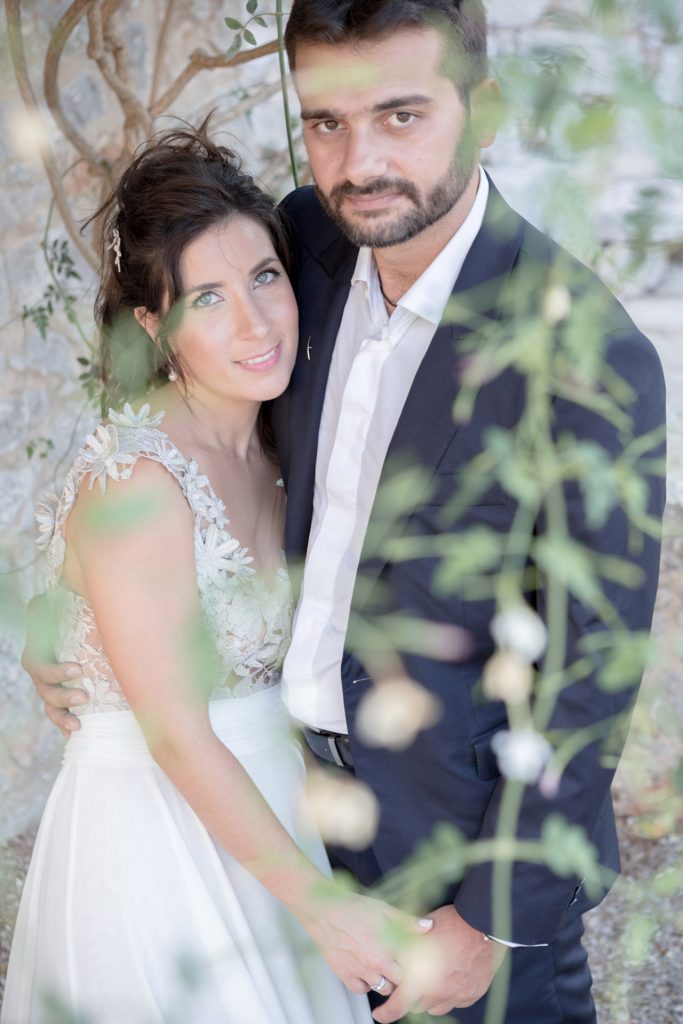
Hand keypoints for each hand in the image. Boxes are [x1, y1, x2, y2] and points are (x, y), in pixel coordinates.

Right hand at [22, 594, 85, 737]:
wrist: (75, 631)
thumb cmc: (65, 617)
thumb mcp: (53, 606)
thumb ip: (45, 605)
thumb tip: (39, 602)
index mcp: (36, 657)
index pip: (40, 668)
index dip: (56, 672)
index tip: (78, 669)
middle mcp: (41, 678)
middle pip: (47, 693)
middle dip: (64, 697)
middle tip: (84, 697)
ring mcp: (51, 691)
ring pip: (51, 709)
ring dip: (63, 719)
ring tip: (78, 725)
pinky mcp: (64, 701)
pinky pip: (61, 717)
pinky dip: (66, 727)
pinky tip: (76, 735)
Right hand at [301, 892, 432, 996]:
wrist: (323, 911)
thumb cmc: (352, 907)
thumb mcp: (383, 909)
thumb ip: (407, 921)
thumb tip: (428, 927)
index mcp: (389, 947)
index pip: (413, 968)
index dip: (417, 966)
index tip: (417, 960)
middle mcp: (376, 964)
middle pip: (400, 982)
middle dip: (404, 976)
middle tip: (402, 964)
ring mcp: (360, 972)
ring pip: (382, 988)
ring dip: (386, 980)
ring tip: (385, 967)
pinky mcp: (344, 975)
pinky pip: (361, 989)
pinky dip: (366, 983)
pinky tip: (367, 970)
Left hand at [372, 905, 506, 1021]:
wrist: (483, 923)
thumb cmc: (451, 923)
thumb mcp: (419, 933)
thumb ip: (405, 950)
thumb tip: (395, 956)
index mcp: (422, 977)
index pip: (398, 1005)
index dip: (386, 1012)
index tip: (380, 1014)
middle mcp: (438, 992)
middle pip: (417, 1005)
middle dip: (410, 996)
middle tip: (408, 984)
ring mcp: (457, 995)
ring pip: (436, 1006)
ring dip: (429, 997)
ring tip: (429, 980)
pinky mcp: (472, 994)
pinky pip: (455, 1002)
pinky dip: (449, 994)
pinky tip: (449, 978)